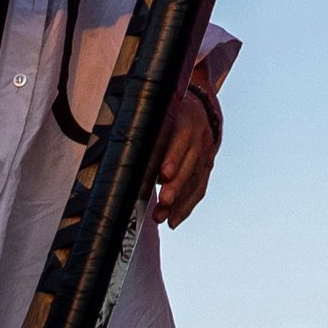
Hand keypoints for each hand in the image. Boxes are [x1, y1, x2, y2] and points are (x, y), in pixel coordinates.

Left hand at [154, 83, 221, 226]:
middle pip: (190, 163)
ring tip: (162, 218)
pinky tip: (174, 220)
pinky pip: (200, 188)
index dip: (174, 157)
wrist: (199, 107)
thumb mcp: (158, 113)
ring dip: (179, 202)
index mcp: (185, 119)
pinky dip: (187, 206)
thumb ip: (143, 131)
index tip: (164, 174)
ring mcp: (206, 152)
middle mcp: (199, 136)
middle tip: (163, 202)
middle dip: (177, 185)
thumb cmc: (167, 113)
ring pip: (195, 180)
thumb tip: (119, 155)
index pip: (181, 139)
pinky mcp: (208, 165)